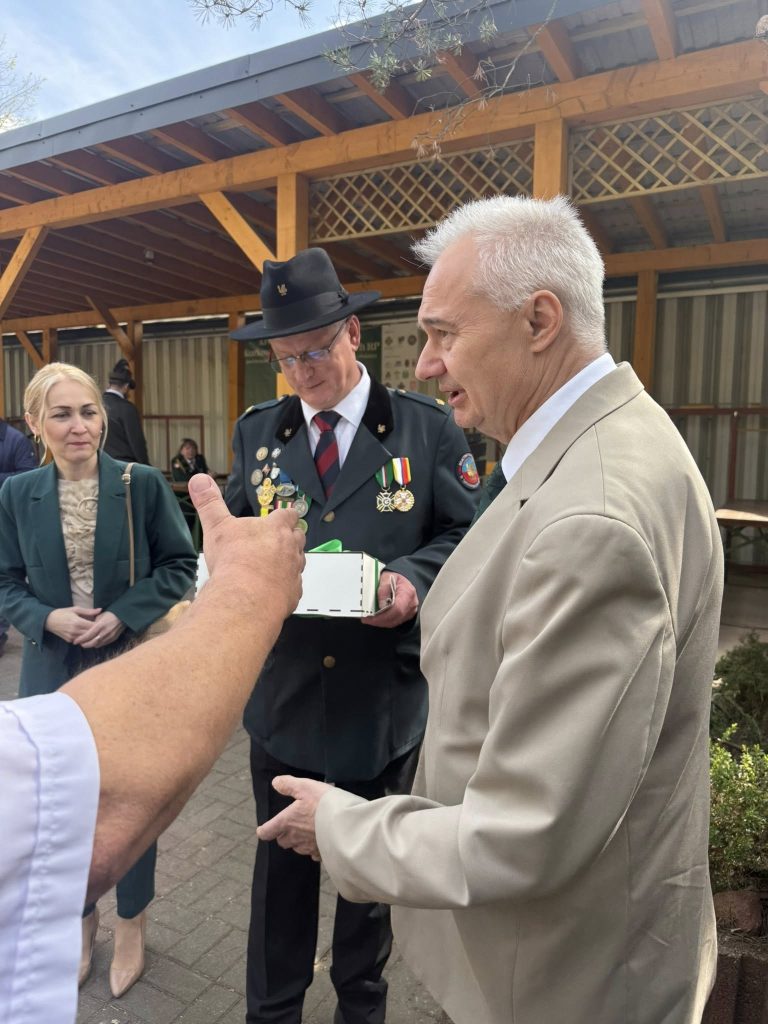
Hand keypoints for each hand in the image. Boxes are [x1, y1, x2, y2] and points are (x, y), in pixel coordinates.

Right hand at [45, 606, 101, 642]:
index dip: (99, 625)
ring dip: (91, 636)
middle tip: (101, 628)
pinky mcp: (69, 640)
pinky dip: (84, 638)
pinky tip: (87, 634)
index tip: (102, 623)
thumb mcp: (75, 609)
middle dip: (97, 631)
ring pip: (86, 639)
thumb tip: (100, 610)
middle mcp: (75, 631)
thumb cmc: (62, 613)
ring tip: (96, 631)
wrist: (48, 621)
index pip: (93, 626)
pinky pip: (80, 641)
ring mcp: (71, 637)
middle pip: (91, 634)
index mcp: (77, 622)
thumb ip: (88, 611)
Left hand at [78, 611, 126, 648]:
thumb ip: (92, 623)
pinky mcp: (113, 639)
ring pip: (97, 645)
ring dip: (90, 645)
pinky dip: (97, 644)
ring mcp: (110, 636)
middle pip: (92, 642)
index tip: (75, 641)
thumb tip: (86, 628)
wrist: (124, 616)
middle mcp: (105, 632)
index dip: (81, 639)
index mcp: (100, 625)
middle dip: (84, 644)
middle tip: (79, 643)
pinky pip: (103, 644)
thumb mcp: (100, 615)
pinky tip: (94, 642)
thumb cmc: (110, 613)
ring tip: (86, 643)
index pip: (88, 635)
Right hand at [189, 474, 304, 620]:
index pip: (289, 515)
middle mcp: (290, 547)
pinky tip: (273, 590)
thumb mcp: (216, 526)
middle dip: (290, 538)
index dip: (285, 516)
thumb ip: (209, 502)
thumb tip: (199, 479)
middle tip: (277, 542)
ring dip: (289, 562)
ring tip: (274, 566)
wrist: (244, 597)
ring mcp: (294, 571)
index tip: (282, 517)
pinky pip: (294, 587)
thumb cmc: (233, 559)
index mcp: (276, 528)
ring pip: (299, 562)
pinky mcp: (293, 593)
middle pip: (299, 537)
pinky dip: (286, 587)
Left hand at [257, 776, 330, 859]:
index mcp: (287, 822)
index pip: (267, 832)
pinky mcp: (321, 854)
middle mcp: (294, 838)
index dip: (264, 830)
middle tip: (290, 825)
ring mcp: (307, 848)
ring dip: (298, 841)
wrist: (346, 823)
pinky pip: (313, 853)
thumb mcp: (305, 787)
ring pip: (297, 847)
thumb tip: (276, 783)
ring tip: (307, 830)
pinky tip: (320, 840)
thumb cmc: (324, 804)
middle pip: (282, 841)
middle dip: (283, 834)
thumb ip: (289, 785)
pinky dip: (313, 848)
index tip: (263, 828)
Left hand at [361, 571, 418, 628]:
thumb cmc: (394, 578)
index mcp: (408, 592)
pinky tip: (376, 618)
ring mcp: (410, 611)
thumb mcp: (387, 577)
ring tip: (369, 619)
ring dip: (380, 622)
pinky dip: (384, 621)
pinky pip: (394, 622)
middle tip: (367, 619)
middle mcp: (411, 603)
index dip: (383, 615)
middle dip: (379, 620)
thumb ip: (384, 589)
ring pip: (394, 622)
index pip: (397, 608)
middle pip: (395, 617)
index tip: (371, 616)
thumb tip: (382, 604)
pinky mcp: (406, 615)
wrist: (400, 579)